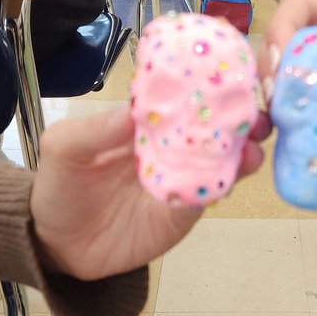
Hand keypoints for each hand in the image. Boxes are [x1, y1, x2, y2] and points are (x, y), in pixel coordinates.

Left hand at [30, 105, 269, 279]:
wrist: (59, 246)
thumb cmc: (59, 187)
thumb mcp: (63, 150)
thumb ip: (93, 130)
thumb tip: (133, 110)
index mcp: (143, 121)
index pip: (179, 95)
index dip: (204, 81)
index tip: (230, 69)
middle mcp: (169, 144)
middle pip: (211, 124)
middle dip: (239, 114)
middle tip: (258, 108)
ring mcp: (180, 176)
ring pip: (220, 157)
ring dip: (243, 146)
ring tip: (255, 141)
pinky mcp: (184, 209)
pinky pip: (210, 192)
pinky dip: (227, 180)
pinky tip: (237, 170)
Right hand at [258, 0, 316, 129]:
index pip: (298, 8)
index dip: (280, 34)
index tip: (278, 70)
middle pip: (282, 42)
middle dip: (273, 72)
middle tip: (275, 105)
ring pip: (287, 73)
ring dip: (281, 98)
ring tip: (281, 124)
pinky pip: (305, 99)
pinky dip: (298, 116)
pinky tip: (296, 136)